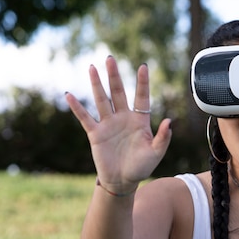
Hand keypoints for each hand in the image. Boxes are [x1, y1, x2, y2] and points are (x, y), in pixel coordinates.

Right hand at [65, 56, 171, 192]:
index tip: (143, 66)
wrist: (123, 181)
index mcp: (139, 121)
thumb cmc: (141, 167)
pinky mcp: (95, 134)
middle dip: (114, 75)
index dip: (142, 83)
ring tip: (92, 67)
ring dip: (96, 84)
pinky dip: (77, 107)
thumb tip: (169, 122)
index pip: (141, 98)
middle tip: (110, 58)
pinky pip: (85, 117)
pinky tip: (69, 95)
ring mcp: (108, 124)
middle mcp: (123, 118)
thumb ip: (163, 138)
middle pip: (118, 92)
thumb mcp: (156, 153)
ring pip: (102, 100)